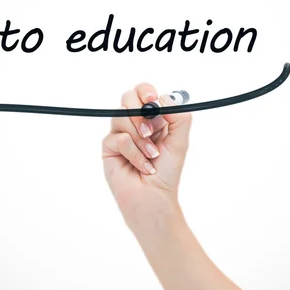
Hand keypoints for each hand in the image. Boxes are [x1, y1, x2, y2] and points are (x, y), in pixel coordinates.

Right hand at [102, 83, 191, 228]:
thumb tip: (164, 98)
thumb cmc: (166, 173)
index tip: (152, 99)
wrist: (154, 198)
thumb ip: (179, 117)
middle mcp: (135, 122)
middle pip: (127, 97)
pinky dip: (134, 153)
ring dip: (140, 138)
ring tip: (151, 155)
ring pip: (121, 116)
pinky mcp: (109, 147)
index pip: (144, 92)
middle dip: (141, 114)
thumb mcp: (180, 141)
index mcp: (153, 117)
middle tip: (151, 131)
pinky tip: (142, 166)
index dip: (146, 91)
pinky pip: (118, 138)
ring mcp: (120, 133)